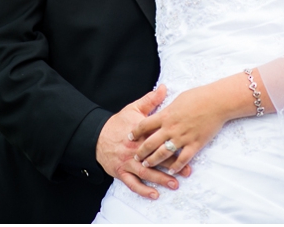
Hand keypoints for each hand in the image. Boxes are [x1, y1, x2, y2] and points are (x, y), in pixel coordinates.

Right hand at [96, 84, 190, 199]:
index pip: (160, 140)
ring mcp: (128, 162)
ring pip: (146, 173)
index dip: (174, 145)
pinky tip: (154, 195)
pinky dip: (143, 190)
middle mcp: (136, 150)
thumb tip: (164, 88)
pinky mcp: (121, 172)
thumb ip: (151, 100)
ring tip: (174, 184)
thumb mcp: (133, 109)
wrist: (96, 135)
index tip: (188, 149)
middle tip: (187, 172)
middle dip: (172, 166)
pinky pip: (133, 184)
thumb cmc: (117, 123)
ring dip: (161, 180)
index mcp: (142, 134)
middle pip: (156, 159)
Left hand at [130, 80, 237, 176]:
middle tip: (135, 156)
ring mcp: (182, 137)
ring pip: (164, 153)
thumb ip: (166, 106)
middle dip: (141, 151)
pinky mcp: (195, 144)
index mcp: (165, 115)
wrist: (216, 102)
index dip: (135, 132)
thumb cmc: (198, 96)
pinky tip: (171, 171)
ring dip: (154, 161)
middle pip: (150, 142)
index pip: (144, 125)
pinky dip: (176, 167)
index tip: (129, 137)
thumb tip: (160, 109)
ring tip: (147, 166)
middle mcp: (171, 128)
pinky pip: (183, 159)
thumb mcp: (177, 99)